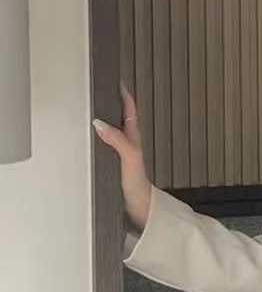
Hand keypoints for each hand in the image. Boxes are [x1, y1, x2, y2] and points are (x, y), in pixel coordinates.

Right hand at [93, 84, 151, 230]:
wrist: (139, 211)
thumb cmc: (138, 186)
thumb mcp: (129, 157)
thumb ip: (117, 139)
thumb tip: (100, 122)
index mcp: (132, 138)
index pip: (129, 110)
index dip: (123, 95)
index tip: (116, 81)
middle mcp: (127, 144)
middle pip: (119, 118)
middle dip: (112, 104)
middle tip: (102, 90)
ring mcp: (121, 155)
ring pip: (112, 132)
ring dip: (105, 121)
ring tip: (94, 109)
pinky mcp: (114, 166)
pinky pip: (105, 147)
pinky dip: (98, 140)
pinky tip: (91, 141)